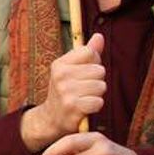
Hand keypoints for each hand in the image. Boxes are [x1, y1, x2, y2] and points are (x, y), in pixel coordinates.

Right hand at [21, 33, 106, 151]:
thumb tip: (99, 36)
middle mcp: (60, 76)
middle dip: (96, 81)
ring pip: (101, 86)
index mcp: (60, 64)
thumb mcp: (72, 70)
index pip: (90, 52)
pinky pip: (98, 102)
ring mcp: (66, 92)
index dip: (93, 63)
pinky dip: (95, 106)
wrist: (51, 118)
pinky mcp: (73, 107)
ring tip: (84, 98)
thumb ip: (87, 53)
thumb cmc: (66, 90)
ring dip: (96, 94)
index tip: (83, 73)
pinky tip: (85, 108)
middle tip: (83, 89)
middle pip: (99, 70)